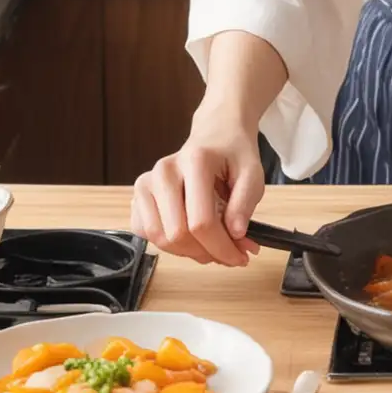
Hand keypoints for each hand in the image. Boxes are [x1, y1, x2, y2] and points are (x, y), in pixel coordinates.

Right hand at [130, 108, 265, 266]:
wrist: (216, 135)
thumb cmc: (234, 155)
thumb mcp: (253, 175)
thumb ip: (244, 205)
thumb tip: (235, 235)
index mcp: (194, 161)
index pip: (200, 222)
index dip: (221, 248)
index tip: (241, 258)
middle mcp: (164, 170)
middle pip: (177, 235)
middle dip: (207, 253)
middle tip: (229, 253)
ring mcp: (147, 182)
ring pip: (159, 238)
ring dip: (188, 252)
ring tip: (211, 245)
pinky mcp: (139, 193)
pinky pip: (146, 233)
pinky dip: (169, 244)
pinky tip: (190, 236)